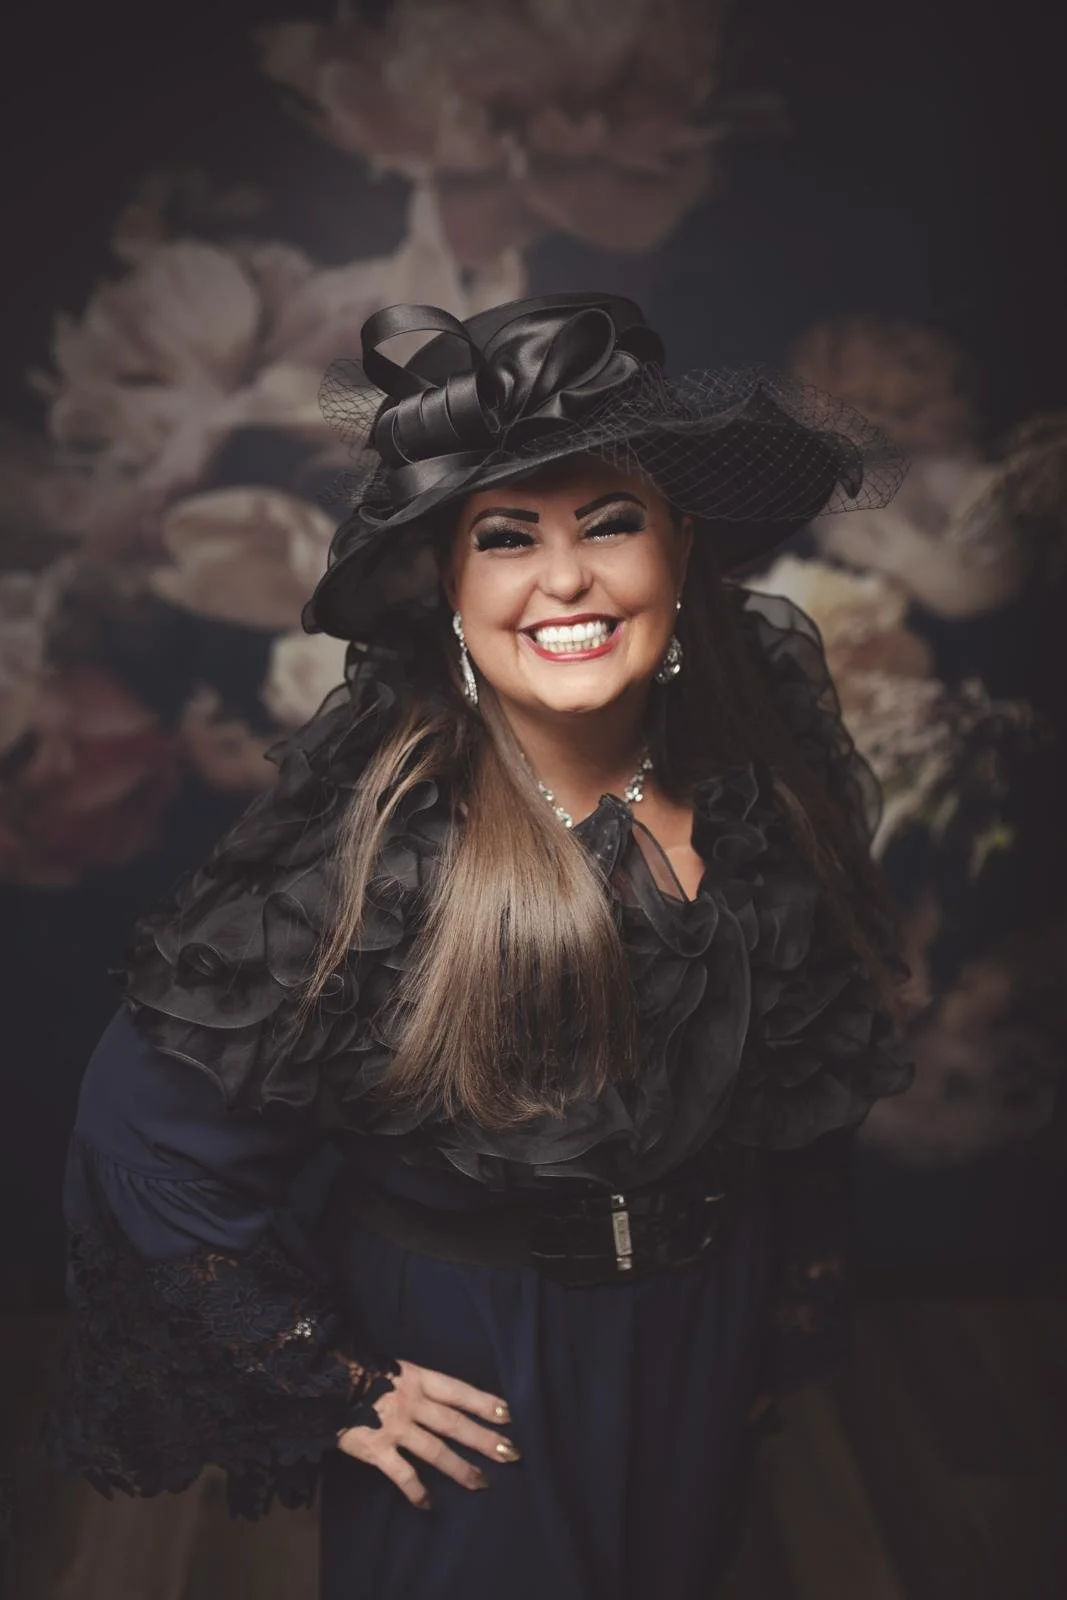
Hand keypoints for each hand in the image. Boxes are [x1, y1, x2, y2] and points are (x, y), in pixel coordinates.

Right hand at [337, 1359, 518, 1508]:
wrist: (323, 1381)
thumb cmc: (359, 1373)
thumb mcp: (394, 1370)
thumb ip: (417, 1386)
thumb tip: (442, 1401)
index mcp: (417, 1379)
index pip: (458, 1391)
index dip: (484, 1402)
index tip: (508, 1414)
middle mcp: (412, 1403)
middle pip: (455, 1423)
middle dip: (484, 1439)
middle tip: (510, 1453)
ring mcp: (396, 1427)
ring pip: (436, 1451)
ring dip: (461, 1468)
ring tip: (482, 1483)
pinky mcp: (377, 1450)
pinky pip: (403, 1474)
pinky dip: (417, 1491)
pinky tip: (429, 1505)